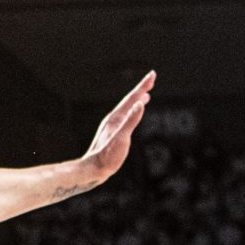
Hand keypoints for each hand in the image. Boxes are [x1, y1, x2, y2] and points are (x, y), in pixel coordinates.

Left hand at [72, 72, 156, 189]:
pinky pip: (126, 118)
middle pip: (130, 100)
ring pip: (127, 109)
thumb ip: (131, 121)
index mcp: (116, 117)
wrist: (92, 170)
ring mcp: (112, 126)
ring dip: (137, 100)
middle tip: (151, 79)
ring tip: (146, 95)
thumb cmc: (107, 157)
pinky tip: (134, 116)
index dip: (143, 86)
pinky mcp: (113, 134)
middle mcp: (113, 119)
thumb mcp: (122, 138)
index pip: (132, 98)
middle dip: (141, 89)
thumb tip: (141, 103)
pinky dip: (133, 113)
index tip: (152, 74)